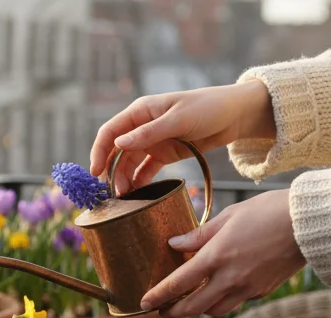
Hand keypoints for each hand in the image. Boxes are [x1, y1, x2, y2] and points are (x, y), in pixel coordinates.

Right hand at [90, 82, 275, 193]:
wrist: (235, 115)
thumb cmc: (207, 108)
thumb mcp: (178, 119)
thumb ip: (149, 132)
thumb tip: (118, 144)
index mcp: (141, 111)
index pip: (110, 132)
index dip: (98, 151)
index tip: (95, 173)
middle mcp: (141, 127)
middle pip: (116, 151)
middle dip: (110, 171)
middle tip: (110, 193)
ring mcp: (152, 141)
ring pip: (129, 163)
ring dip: (123, 179)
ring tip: (124, 198)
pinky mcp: (164, 154)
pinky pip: (145, 170)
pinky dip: (139, 181)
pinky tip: (136, 194)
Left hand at [141, 189, 304, 317]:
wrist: (309, 224)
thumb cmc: (269, 212)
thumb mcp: (229, 216)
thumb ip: (199, 234)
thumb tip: (175, 244)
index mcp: (216, 257)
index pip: (178, 284)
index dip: (158, 296)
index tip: (144, 303)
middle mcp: (229, 278)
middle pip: (193, 307)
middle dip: (174, 311)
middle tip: (163, 310)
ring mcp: (248, 288)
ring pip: (215, 310)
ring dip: (199, 309)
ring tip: (189, 302)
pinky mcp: (263, 291)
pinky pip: (236, 303)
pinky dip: (223, 301)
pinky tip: (219, 291)